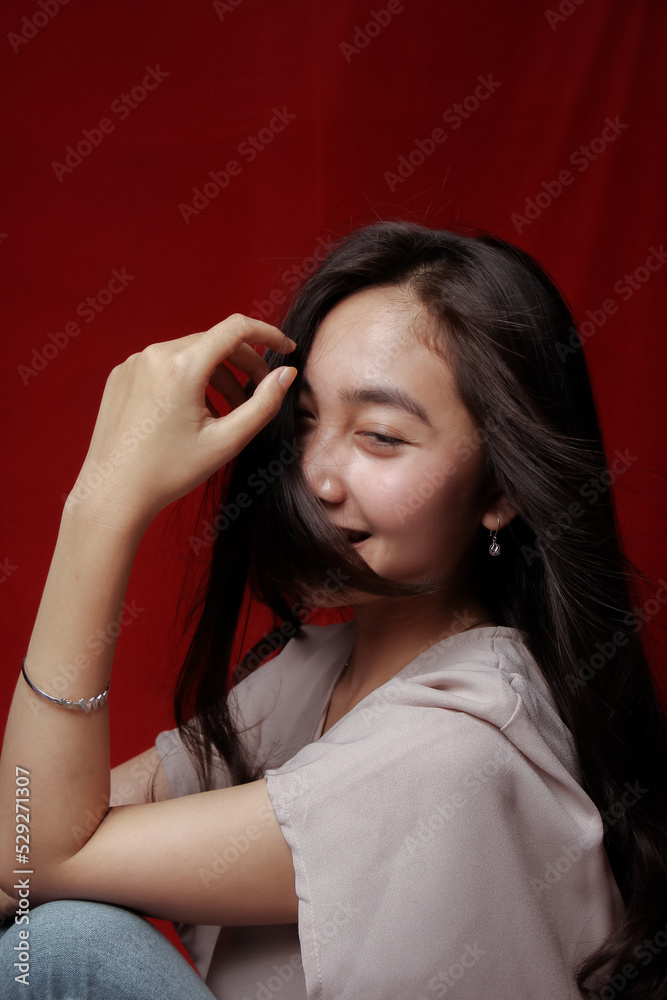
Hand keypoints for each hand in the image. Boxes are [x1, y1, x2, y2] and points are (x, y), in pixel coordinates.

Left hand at [68, 314, 296, 528]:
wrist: (112, 493)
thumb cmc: (168, 472)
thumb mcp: (226, 441)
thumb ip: (263, 404)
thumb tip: (286, 374)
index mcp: (182, 366)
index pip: (236, 329)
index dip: (268, 334)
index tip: (287, 349)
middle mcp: (154, 355)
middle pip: (214, 343)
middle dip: (243, 364)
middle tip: (258, 395)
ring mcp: (134, 363)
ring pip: (190, 355)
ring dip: (216, 376)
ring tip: (225, 414)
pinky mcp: (121, 376)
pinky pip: (164, 366)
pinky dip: (188, 381)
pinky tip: (193, 415)